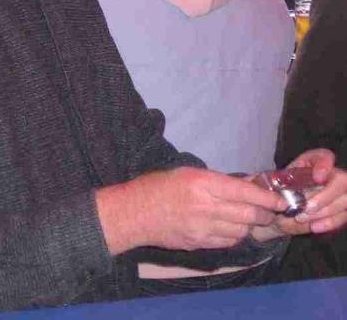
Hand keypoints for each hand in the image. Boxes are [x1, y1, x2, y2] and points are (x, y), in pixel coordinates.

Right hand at [96, 166, 286, 255]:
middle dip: (264, 213)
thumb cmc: (159, 186)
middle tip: (270, 210)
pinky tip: (231, 228)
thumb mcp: (187, 172)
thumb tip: (242, 186)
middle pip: (248, 214)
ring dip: (249, 225)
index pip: (244, 192)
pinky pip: (227, 242)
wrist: (135, 213)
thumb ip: (215, 181)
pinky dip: (234, 236)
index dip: (267, 197)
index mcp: (203, 183)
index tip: (281, 200)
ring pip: (241, 231)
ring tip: (249, 218)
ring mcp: (203, 228)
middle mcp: (206, 206)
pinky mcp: (199, 244)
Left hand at [255, 149, 346, 236]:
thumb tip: (283, 199)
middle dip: (324, 198)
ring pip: (345, 200)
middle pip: (341, 181)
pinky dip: (329, 222)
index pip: (325, 156)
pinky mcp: (343, 209)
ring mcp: (341, 192)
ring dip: (324, 212)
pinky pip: (344, 216)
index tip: (318, 177)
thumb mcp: (274, 182)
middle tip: (304, 210)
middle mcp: (331, 173)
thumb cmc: (279, 190)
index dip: (325, 165)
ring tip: (302, 218)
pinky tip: (314, 227)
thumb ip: (279, 186)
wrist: (281, 207)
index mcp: (314, 161)